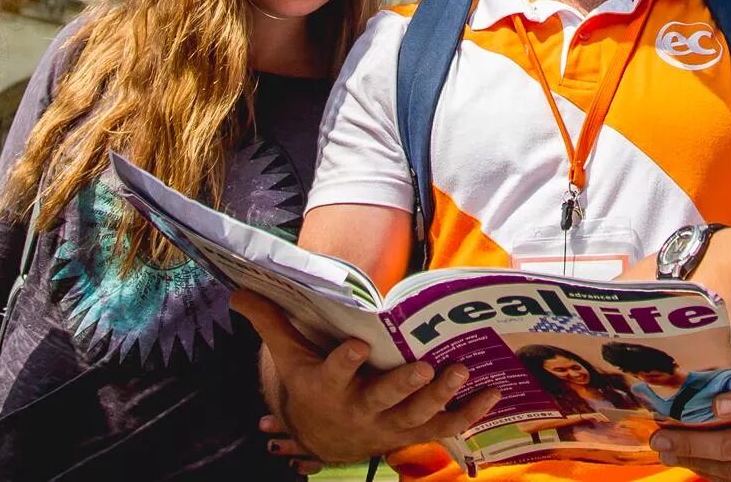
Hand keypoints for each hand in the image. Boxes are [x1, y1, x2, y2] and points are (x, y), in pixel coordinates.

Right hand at [231, 290, 500, 463]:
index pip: (334, 374)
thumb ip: (270, 321)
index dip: (344, 361)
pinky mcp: (413, 432)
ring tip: (461, 371)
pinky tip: (492, 393)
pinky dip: (469, 414)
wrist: (323, 439)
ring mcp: (389, 424)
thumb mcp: (288, 357)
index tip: (355, 345)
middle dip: (404, 384)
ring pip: (417, 414)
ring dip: (441, 396)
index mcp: (329, 388)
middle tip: (425, 365)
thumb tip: (237, 290)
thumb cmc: (309, 387)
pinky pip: (444, 427)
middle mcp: (361, 409)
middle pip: (384, 399)